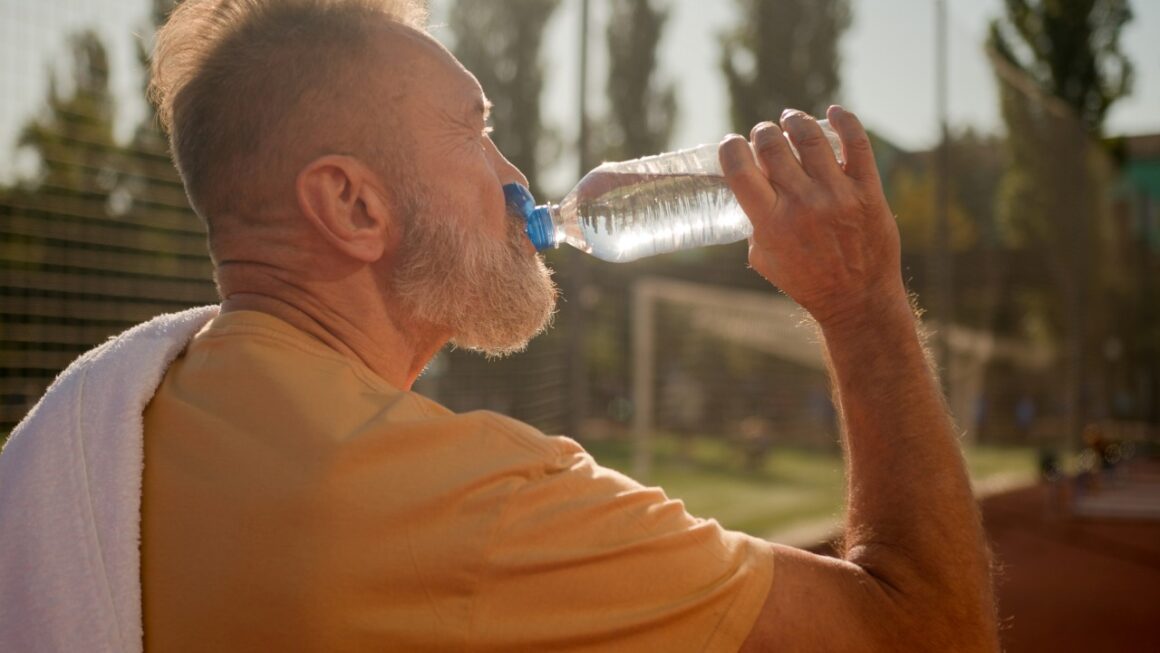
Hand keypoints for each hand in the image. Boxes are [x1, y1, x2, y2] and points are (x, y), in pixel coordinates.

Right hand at [720, 106, 905, 328]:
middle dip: (763, 133)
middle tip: (765, 137)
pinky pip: (857, 142)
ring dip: (795, 121)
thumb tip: (747, 188)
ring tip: (792, 121)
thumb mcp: (763, 258)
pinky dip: (844, 119)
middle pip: (772, 144)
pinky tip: (833, 112)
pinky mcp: (867, 190)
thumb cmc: (805, 280)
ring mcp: (837, 195)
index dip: (731, 147)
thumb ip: (754, 222)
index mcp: (771, 222)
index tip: (733, 145)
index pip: (739, 168)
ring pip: (810, 136)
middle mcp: (802, 204)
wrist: (856, 299)